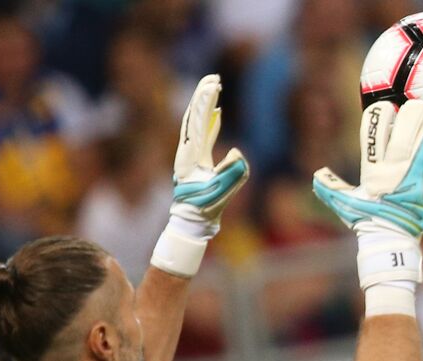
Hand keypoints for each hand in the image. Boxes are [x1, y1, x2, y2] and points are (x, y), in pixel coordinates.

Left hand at [170, 74, 248, 237]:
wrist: (190, 221)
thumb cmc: (206, 208)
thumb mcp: (222, 192)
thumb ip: (232, 172)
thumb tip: (236, 151)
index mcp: (192, 155)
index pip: (199, 122)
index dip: (206, 103)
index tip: (215, 86)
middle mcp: (186, 150)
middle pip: (193, 116)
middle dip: (202, 95)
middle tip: (214, 77)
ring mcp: (189, 154)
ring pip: (195, 122)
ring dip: (205, 104)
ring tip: (215, 87)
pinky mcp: (195, 159)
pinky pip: (202, 134)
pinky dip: (209, 121)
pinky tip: (218, 112)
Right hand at [312, 99, 422, 240]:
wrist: (389, 242)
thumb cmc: (367, 220)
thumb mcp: (344, 203)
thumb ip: (331, 187)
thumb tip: (318, 175)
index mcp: (372, 171)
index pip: (371, 136)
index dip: (378, 116)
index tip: (385, 107)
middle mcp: (393, 173)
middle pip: (402, 137)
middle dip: (411, 115)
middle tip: (418, 104)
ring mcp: (413, 182)